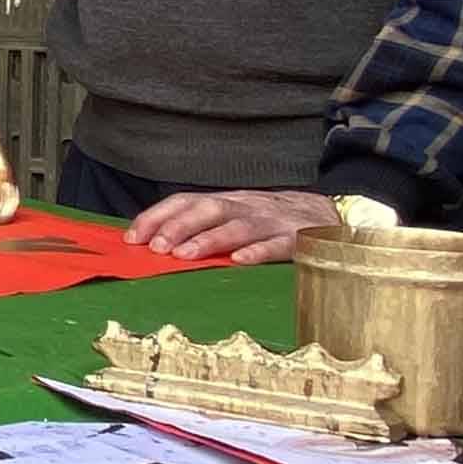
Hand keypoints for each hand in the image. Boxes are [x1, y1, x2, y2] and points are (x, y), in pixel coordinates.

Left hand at [128, 187, 342, 265]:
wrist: (329, 215)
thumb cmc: (270, 222)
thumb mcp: (235, 217)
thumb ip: (202, 227)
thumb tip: (154, 245)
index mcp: (227, 202)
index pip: (186, 201)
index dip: (158, 216)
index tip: (133, 237)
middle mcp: (245, 207)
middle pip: (208, 209)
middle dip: (179, 226)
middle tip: (156, 247)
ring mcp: (271, 221)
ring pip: (238, 226)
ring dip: (209, 240)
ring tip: (184, 255)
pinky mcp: (297, 239)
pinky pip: (277, 245)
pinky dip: (258, 252)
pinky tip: (239, 262)